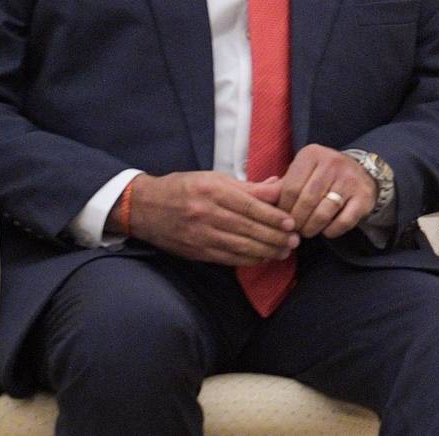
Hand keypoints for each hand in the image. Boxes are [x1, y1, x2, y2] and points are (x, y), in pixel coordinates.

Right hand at [122, 171, 297, 265]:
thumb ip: (248, 186)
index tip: (291, 222)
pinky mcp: (196, 251)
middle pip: (248, 228)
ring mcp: (200, 235)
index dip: (273, 216)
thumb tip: (278, 186)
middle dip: (275, 236)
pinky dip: (248, 259)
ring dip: (266, 251)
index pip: (250, 206)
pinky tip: (263, 258)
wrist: (143, 207)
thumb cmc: (184, 187)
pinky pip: (227, 258)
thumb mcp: (214, 178)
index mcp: (212, 190)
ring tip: (285, 251)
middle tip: (295, 240)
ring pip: (240, 246)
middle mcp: (206, 213)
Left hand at [276, 144, 375, 238]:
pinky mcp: (364, 197)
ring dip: (312, 228)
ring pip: (323, 213)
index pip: (290, 188)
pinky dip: (331, 231)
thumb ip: (278, 187)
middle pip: (306, 201)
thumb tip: (255, 198)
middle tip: (293, 229)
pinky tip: (326, 230)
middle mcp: (332, 163)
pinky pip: (343, 221)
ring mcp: (350, 180)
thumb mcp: (301, 174)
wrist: (362, 174)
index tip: (281, 218)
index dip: (283, 208)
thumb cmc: (321, 177)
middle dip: (296, 221)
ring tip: (307, 231)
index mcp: (312, 155)